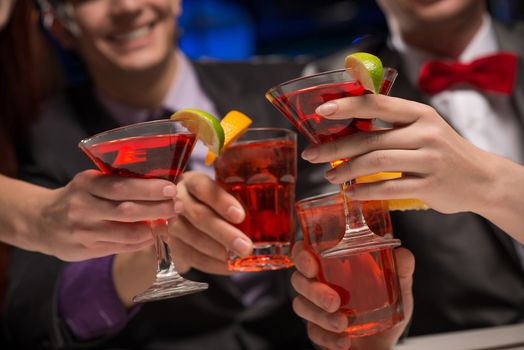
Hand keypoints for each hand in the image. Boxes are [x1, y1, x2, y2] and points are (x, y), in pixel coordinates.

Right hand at [36, 169, 178, 260]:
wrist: (40, 222)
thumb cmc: (77, 197)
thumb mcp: (90, 182)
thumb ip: (117, 183)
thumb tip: (160, 184)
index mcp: (86, 184)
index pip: (122, 186)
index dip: (149, 189)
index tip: (171, 188)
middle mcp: (84, 207)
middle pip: (128, 210)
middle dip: (158, 208)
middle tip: (176, 205)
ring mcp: (85, 231)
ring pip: (127, 232)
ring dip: (153, 228)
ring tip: (168, 221)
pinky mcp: (87, 249)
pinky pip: (122, 247)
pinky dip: (142, 241)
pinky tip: (152, 234)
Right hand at [168, 171, 252, 274]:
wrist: (190, 215)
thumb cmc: (216, 200)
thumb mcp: (227, 190)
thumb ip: (246, 196)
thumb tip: (284, 209)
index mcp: (193, 181)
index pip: (204, 187)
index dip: (221, 202)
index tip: (241, 216)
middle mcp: (177, 199)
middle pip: (199, 215)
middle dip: (224, 233)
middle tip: (246, 246)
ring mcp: (170, 222)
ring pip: (192, 238)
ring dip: (218, 251)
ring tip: (239, 258)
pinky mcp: (171, 244)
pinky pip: (190, 256)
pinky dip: (212, 264)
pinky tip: (230, 266)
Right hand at [291, 241, 413, 349]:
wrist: (385, 339)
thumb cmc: (383, 305)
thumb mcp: (397, 287)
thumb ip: (401, 271)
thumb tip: (404, 255)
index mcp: (330, 265)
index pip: (304, 253)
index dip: (301, 255)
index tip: (312, 264)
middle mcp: (317, 284)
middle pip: (298, 280)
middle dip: (313, 291)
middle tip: (333, 301)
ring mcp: (315, 308)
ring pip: (301, 306)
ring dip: (320, 316)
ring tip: (342, 323)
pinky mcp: (317, 331)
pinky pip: (313, 332)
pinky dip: (327, 338)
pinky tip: (343, 341)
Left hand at [301, 95, 497, 214]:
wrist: (481, 179)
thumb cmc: (442, 152)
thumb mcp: (423, 128)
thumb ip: (390, 126)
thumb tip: (343, 128)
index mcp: (420, 114)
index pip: (378, 104)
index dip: (348, 106)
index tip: (321, 112)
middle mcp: (425, 133)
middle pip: (370, 138)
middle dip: (335, 147)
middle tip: (311, 154)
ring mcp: (428, 160)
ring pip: (376, 162)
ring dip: (346, 170)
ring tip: (329, 176)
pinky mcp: (429, 186)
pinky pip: (388, 188)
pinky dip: (364, 191)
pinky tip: (350, 193)